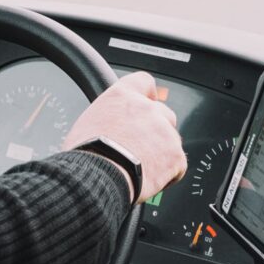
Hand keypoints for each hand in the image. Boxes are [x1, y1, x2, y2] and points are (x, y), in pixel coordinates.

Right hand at [64, 71, 184, 200]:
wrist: (97, 177)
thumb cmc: (85, 155)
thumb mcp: (86, 124)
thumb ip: (106, 119)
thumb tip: (106, 130)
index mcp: (122, 97)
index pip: (144, 82)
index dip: (148, 94)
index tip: (150, 101)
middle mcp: (146, 108)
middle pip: (163, 114)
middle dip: (157, 130)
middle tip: (142, 148)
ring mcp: (164, 131)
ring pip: (171, 140)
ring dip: (161, 153)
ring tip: (142, 170)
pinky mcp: (175, 155)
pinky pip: (177, 165)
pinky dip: (168, 174)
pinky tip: (150, 182)